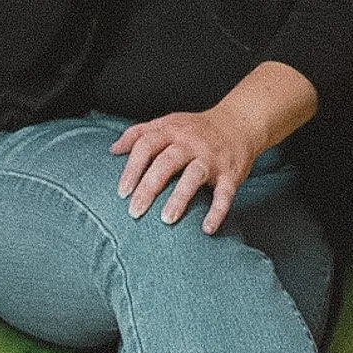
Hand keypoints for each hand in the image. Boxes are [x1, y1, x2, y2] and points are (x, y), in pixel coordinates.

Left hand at [111, 104, 261, 232]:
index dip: (132, 168)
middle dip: (149, 187)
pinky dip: (217, 211)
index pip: (146, 145)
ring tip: (166, 220)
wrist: (239, 123)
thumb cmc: (196, 129)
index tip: (122, 192)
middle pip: (166, 163)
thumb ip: (139, 133)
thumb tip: (113, 150)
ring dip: (179, 198)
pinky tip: (207, 229)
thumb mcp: (168, 123)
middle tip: (134, 211)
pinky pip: (225, 194)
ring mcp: (211, 159)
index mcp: (172, 131)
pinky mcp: (231, 174)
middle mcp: (191, 143)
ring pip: (194, 176)